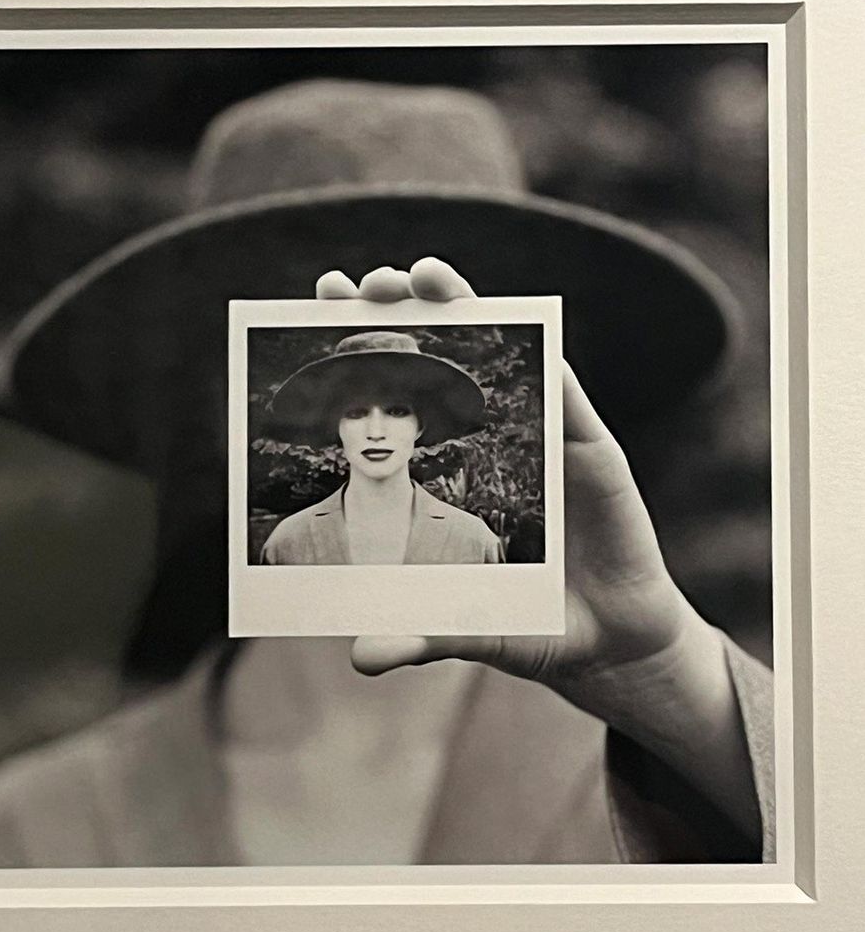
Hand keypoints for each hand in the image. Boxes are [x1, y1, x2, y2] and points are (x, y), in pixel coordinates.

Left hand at [317, 257, 759, 839]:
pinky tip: (514, 320)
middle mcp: (493, 443)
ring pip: (502, 356)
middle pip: (442, 360)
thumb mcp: (468, 630)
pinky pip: (566, 391)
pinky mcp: (592, 447)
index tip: (322, 308)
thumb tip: (358, 656)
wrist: (609, 642)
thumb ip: (420, 636)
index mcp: (450, 474)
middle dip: (404, 313)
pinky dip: (543, 355)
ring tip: (425, 274)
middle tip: (366, 284)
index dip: (364, 352)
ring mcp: (542, 439)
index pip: (399, 398)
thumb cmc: (530, 625)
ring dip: (464, 307)